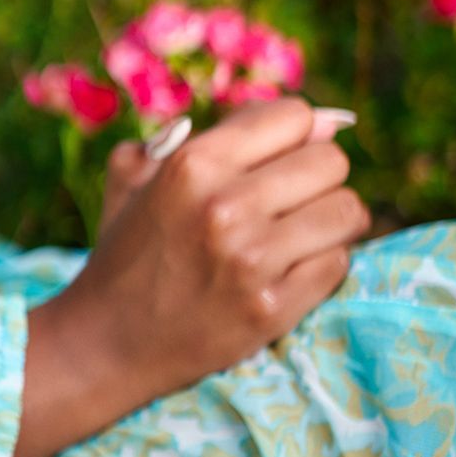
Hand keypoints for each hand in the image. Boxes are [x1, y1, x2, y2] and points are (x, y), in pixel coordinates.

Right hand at [13, 98, 370, 456]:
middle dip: (317, 177)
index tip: (283, 157)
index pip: (296, 116)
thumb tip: (319, 122)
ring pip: (347, 211)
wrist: (108, 340)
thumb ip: (208, 132)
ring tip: (300, 234)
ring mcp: (251, 260)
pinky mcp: (272, 309)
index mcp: (192, 164)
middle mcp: (224, 206)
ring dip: (330, 222)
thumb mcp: (136, 174)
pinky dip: (322, 265)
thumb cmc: (130, 250)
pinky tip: (291, 270)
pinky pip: (338, 263)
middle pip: (331, 161)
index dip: (296, 134)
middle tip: (292, 200)